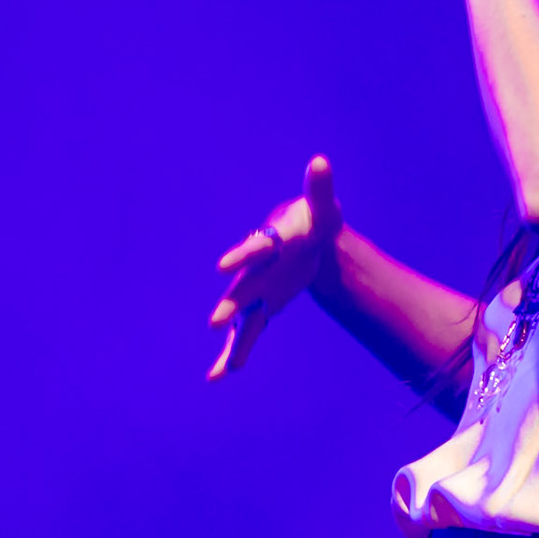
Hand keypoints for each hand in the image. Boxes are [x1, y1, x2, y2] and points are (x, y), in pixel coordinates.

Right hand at [207, 155, 342, 379]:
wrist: (308, 240)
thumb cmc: (313, 220)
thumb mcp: (322, 208)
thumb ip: (319, 188)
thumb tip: (321, 162)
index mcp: (271, 243)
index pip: (255, 249)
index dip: (241, 256)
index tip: (224, 266)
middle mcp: (258, 270)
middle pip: (242, 288)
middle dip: (231, 304)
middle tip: (216, 322)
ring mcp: (258, 289)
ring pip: (241, 316)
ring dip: (233, 339)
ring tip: (220, 370)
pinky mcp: (263, 306)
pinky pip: (249, 332)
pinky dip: (238, 351)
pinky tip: (221, 375)